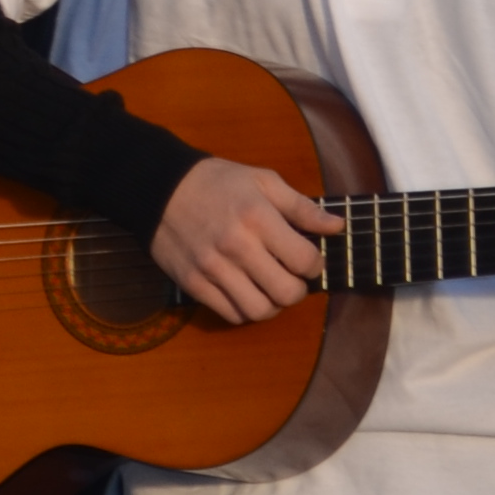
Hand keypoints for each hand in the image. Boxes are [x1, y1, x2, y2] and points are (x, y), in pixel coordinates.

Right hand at [152, 154, 341, 324]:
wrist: (156, 187)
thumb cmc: (216, 182)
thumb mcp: (262, 181)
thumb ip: (302, 206)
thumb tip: (338, 227)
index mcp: (258, 218)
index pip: (306, 261)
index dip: (315, 265)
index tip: (307, 259)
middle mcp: (236, 246)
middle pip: (287, 293)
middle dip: (297, 290)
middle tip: (290, 278)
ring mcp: (211, 268)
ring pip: (259, 311)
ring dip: (272, 305)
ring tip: (268, 289)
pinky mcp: (192, 282)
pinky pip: (230, 314)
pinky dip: (244, 309)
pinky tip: (244, 291)